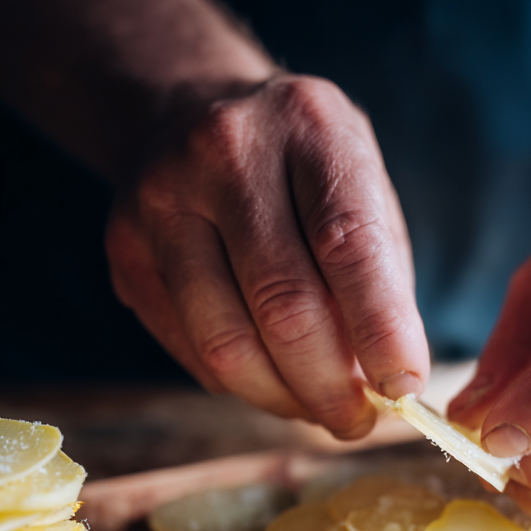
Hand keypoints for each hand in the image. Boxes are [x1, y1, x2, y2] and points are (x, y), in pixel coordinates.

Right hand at [105, 74, 429, 438]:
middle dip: (328, 386)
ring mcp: (160, 204)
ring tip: (314, 409)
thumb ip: (378, 275)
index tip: (404, 386)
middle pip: (282, 306)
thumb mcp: (359, 185)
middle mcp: (223, 155)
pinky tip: (267, 376)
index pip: (349, 246)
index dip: (381, 330)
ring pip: (225, 345)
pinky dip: (241, 383)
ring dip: (280, 399)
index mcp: (306, 126)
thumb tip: (383, 384)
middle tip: (357, 421)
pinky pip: (191, 352)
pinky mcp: (126, 253)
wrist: (187, 110)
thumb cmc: (297, 164)